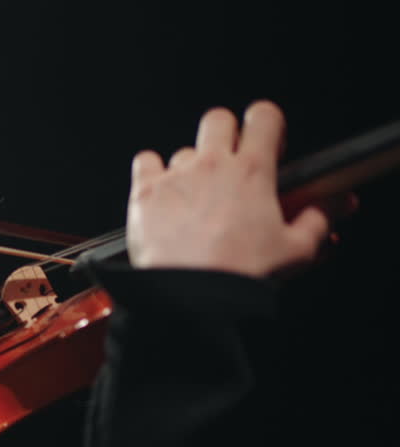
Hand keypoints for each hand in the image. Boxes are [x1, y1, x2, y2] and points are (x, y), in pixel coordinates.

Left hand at [126, 101, 336, 277]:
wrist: (191, 296)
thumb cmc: (240, 275)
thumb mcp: (295, 250)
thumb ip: (319, 221)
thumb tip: (335, 205)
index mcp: (252, 171)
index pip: (264, 117)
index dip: (267, 124)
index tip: (268, 143)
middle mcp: (212, 166)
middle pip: (217, 119)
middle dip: (226, 135)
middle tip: (231, 163)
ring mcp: (176, 177)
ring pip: (183, 150)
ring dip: (191, 167)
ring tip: (198, 197)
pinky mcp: (145, 193)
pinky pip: (145, 161)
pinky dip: (152, 171)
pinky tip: (162, 192)